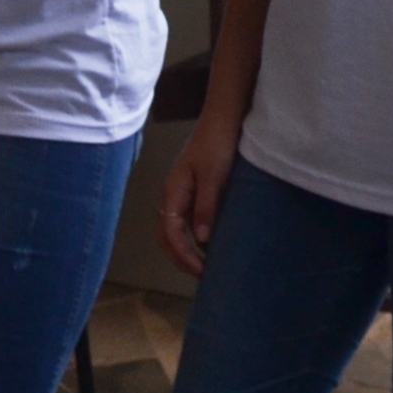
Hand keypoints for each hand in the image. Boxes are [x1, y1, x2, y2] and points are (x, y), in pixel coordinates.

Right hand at [160, 116, 239, 277]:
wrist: (224, 118)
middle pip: (167, 235)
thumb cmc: (218, 144)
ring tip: (209, 264)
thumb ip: (206, 207)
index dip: (182, 255)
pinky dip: (198, 236)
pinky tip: (215, 242)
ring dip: (188, 249)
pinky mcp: (196, 190)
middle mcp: (174, 194)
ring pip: (178, 229)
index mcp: (174, 191)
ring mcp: (184, 192)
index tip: (201, 270)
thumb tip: (200, 240)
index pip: (169, 232)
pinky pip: (190, 220)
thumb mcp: (214, 176)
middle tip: (203, 275)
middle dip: (180, 257)